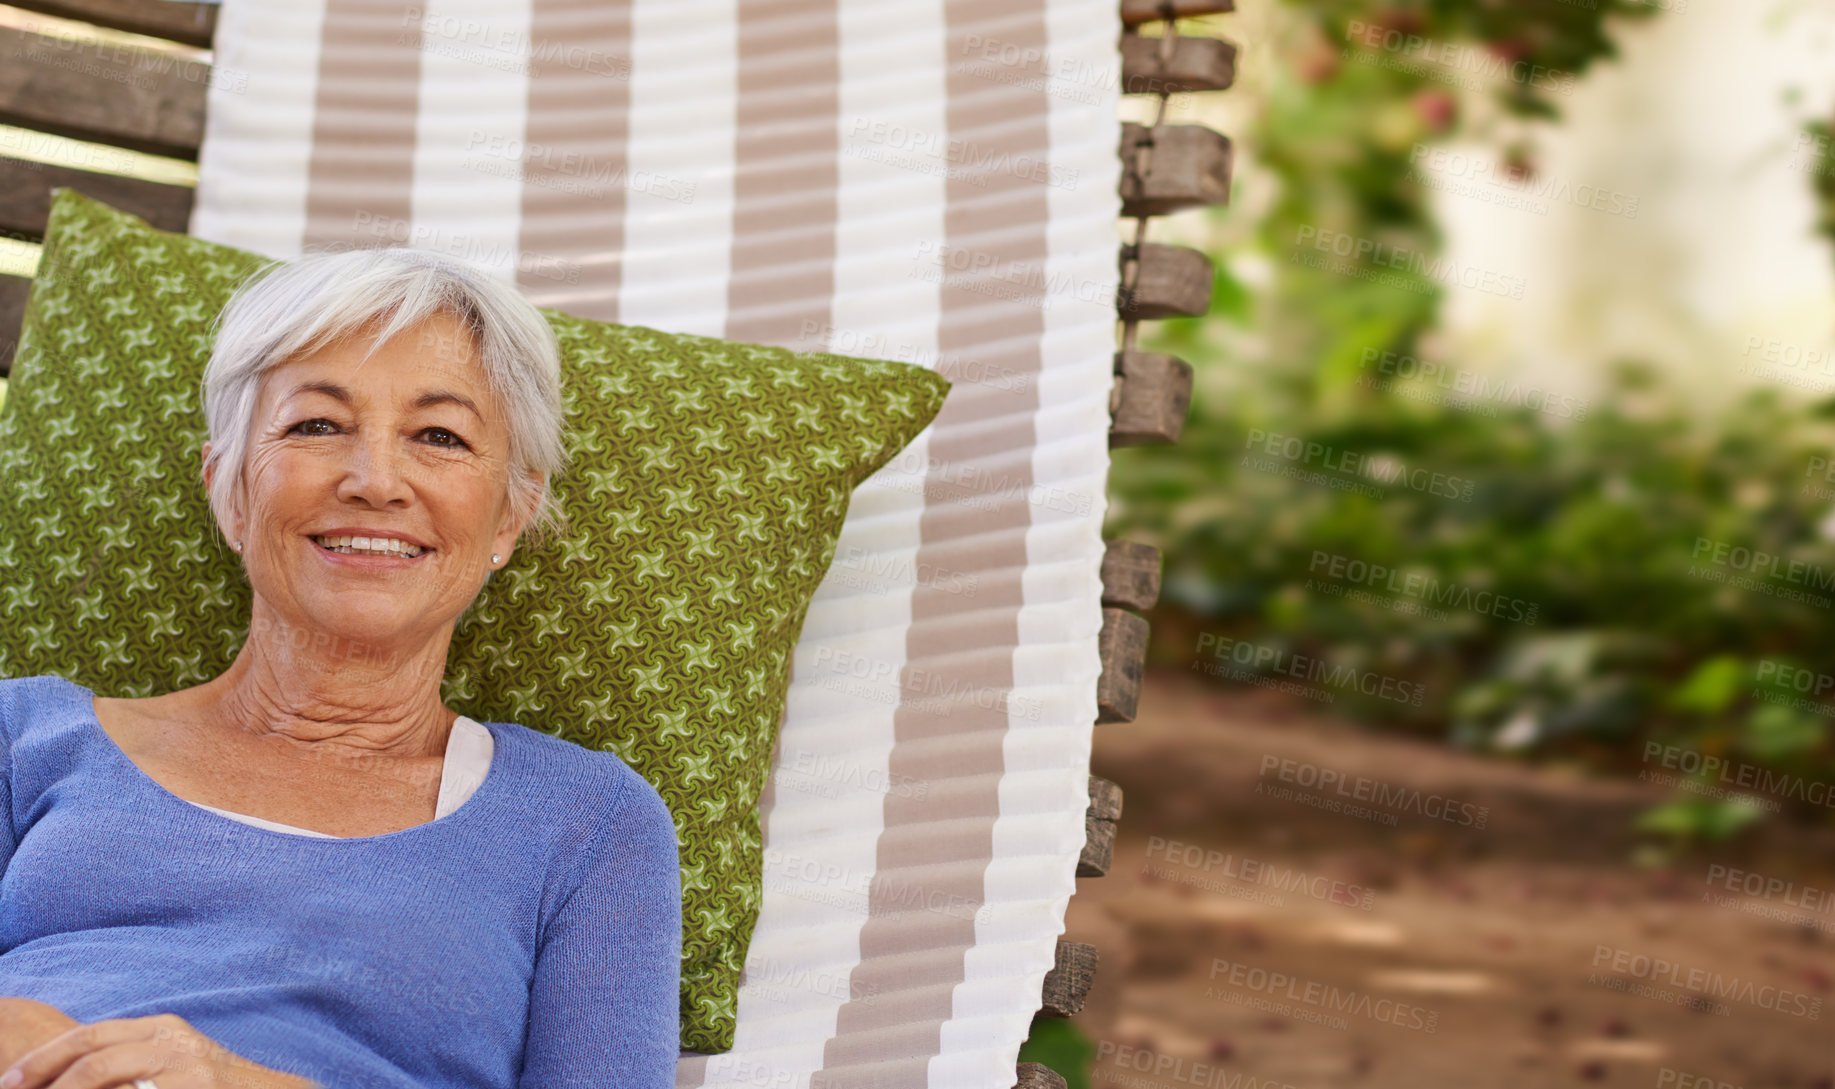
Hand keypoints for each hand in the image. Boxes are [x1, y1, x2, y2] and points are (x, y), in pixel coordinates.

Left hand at [0, 1012, 315, 1088]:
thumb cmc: (212, 1087)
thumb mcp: (172, 1062)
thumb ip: (132, 1062)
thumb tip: (66, 1075)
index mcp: (161, 1029)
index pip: (89, 1037)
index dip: (44, 1060)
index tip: (10, 1082)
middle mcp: (173, 1040)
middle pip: (93, 1055)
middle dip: (46, 1077)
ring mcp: (188, 1067)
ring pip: (105, 1072)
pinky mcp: (198, 1088)